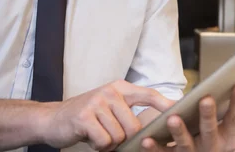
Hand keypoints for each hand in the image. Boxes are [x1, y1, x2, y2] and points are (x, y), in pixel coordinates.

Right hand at [39, 80, 174, 151]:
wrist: (52, 119)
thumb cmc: (86, 117)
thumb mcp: (108, 107)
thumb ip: (128, 111)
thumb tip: (153, 125)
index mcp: (119, 88)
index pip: (148, 94)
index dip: (165, 103)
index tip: (181, 110)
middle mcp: (110, 92)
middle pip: (134, 126)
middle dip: (124, 138)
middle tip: (108, 135)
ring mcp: (97, 102)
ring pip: (119, 136)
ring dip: (109, 143)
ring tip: (97, 134)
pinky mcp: (84, 116)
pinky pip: (104, 141)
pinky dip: (99, 146)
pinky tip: (89, 137)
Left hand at [139, 83, 234, 151]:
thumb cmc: (223, 136)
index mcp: (230, 136)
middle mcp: (213, 148)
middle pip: (211, 133)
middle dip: (208, 117)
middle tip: (205, 99)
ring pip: (186, 146)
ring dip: (179, 133)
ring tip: (172, 118)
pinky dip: (155, 148)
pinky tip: (147, 140)